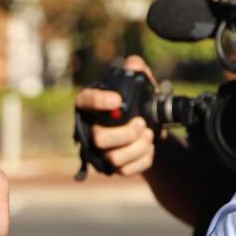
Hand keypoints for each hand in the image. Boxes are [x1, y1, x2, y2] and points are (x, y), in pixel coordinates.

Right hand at [75, 54, 157, 175]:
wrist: (146, 126)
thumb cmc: (135, 103)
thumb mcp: (138, 83)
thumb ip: (136, 70)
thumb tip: (135, 64)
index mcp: (92, 105)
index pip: (86, 101)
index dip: (99, 102)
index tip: (118, 100)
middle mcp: (91, 130)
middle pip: (99, 138)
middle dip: (125, 133)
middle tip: (142, 123)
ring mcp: (101, 152)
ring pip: (113, 159)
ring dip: (136, 147)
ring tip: (150, 134)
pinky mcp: (113, 168)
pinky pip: (126, 171)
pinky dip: (143, 160)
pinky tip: (150, 147)